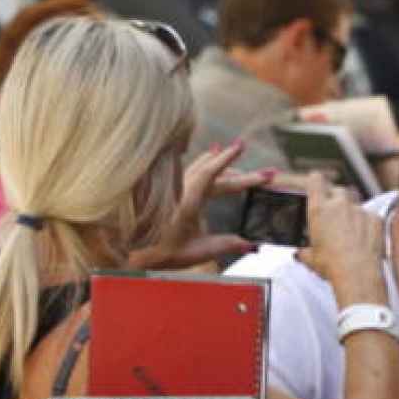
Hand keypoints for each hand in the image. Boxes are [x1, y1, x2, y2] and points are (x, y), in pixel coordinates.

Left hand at [131, 140, 275, 269]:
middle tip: (267, 174)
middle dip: (242, 172)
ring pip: (200, 167)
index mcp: (187, 202)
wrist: (131, 250)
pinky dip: (204, 162)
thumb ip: (226, 246)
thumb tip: (252, 245)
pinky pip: (190, 169)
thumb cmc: (161, 252)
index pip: (211, 173)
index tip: (241, 146)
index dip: (227, 158)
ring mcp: (174, 188)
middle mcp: (180, 190)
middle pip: (214, 172)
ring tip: (234, 153)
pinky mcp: (170, 189)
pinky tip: (209, 157)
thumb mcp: (197, 252)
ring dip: (220, 162)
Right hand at [296, 173, 386, 306]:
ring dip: (351, 209)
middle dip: (335, 198)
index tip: (315, 184)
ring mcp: (359, 210)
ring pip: (355, 200)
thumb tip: (301, 254)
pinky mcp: (375, 218)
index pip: (315, 179)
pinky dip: (366, 222)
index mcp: (319, 209)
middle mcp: (340, 204)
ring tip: (348, 227)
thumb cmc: (333, 266)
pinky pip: (369, 214)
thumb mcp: (311, 258)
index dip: (315, 180)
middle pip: (337, 190)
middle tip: (333, 214)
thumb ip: (305, 251)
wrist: (358, 274)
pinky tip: (364, 236)